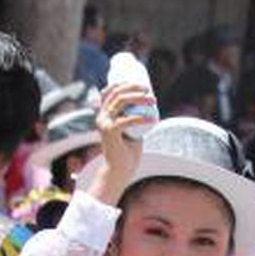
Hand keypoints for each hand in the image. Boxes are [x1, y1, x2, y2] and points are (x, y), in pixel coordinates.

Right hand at [87, 82, 152, 204]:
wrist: (119, 172)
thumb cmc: (126, 154)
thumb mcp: (132, 132)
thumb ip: (135, 121)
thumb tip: (148, 109)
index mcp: (104, 114)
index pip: (111, 91)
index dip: (126, 83)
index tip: (142, 85)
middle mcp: (101, 116)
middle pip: (117, 93)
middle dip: (134, 87)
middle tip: (149, 90)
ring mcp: (104, 124)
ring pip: (121, 102)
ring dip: (139, 98)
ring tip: (153, 100)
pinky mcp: (110, 133)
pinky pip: (126, 120)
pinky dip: (141, 118)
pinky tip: (152, 117)